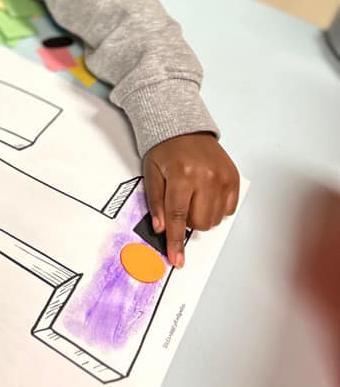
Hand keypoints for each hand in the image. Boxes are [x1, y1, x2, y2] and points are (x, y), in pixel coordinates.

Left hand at [143, 132, 238, 268]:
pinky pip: (228, 210)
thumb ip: (156, 202)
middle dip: (187, 220)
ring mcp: (223, 178)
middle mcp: (206, 177)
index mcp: (182, 174)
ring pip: (214, 220)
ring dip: (201, 215)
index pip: (178, 217)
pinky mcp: (234, 178)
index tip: (177, 259)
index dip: (175, 241)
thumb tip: (161, 229)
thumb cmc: (166, 149)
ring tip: (192, 194)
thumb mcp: (151, 173)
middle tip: (180, 201)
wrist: (184, 127)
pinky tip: (206, 193)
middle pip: (199, 222)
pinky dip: (216, 208)